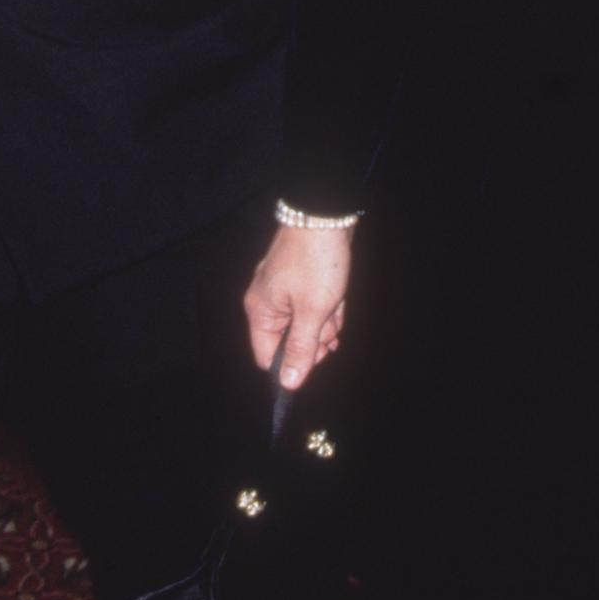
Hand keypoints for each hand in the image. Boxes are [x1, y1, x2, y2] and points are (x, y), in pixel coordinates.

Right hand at [244, 224, 352, 389]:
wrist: (326, 215)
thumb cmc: (316, 262)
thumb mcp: (312, 311)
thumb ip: (300, 349)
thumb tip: (288, 384)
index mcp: (260, 311)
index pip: (267, 356)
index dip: (292, 363)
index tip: (318, 353)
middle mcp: (266, 302)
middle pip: (290, 341)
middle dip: (316, 337)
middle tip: (330, 324)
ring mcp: (283, 290)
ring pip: (306, 323)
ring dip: (326, 320)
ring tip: (335, 302)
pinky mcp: (300, 280)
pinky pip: (313, 306)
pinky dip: (328, 306)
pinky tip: (338, 297)